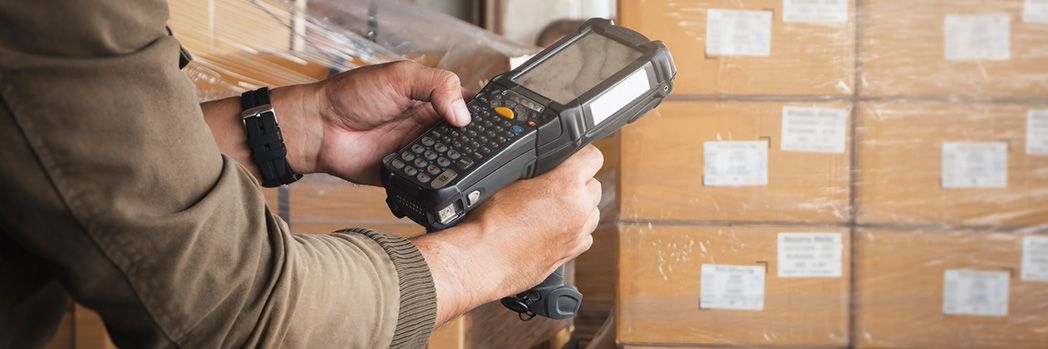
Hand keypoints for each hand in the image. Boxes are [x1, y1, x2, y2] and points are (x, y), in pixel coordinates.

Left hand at [312, 60, 470, 184]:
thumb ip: (436, 85)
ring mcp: (419, 150)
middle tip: (485, 146)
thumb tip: (463, 114)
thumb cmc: (352, 94)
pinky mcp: (407, 173)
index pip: (467, 104)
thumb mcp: (399, 76)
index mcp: (431, 97)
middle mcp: (428, 125)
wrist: (320, 128)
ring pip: (451, 161)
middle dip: (476, 142)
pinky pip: (429, 181)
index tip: (499, 120)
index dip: (482, 111)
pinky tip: (443, 179)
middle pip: (465, 136)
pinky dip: (437, 181)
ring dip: (458, 163)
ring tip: (467, 163)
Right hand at [412, 145, 603, 324]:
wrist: (482, 259)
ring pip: (592, 212)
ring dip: (579, 207)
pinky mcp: (571, 253)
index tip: (572, 157)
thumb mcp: (510, 178)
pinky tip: (553, 229)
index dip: (581, 154)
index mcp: (567, 185)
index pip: (593, 157)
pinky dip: (574, 230)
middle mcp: (579, 209)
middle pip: (594, 185)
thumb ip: (538, 170)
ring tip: (554, 208)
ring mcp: (578, 234)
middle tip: (556, 184)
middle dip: (580, 182)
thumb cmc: (490, 222)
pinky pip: (584, 235)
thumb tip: (546, 164)